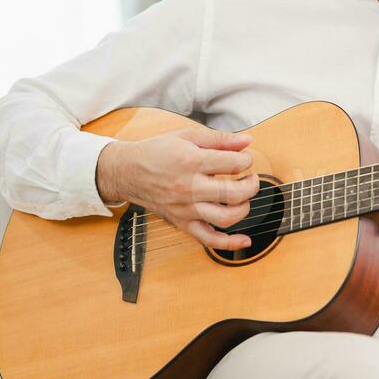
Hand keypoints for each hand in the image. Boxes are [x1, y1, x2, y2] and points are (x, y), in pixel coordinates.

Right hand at [96, 126, 258, 250]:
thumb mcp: (187, 135)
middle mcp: (189, 187)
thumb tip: (247, 141)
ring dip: (244, 209)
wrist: (127, 172)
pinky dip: (229, 243)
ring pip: (226, 218)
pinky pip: (208, 239)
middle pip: (234, 193)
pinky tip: (244, 240)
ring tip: (244, 198)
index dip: (247, 160)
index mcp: (192, 162)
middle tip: (250, 178)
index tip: (245, 159)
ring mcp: (186, 208)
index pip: (233, 165)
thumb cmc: (156, 152)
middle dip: (251, 185)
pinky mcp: (182, 223)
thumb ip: (219, 139)